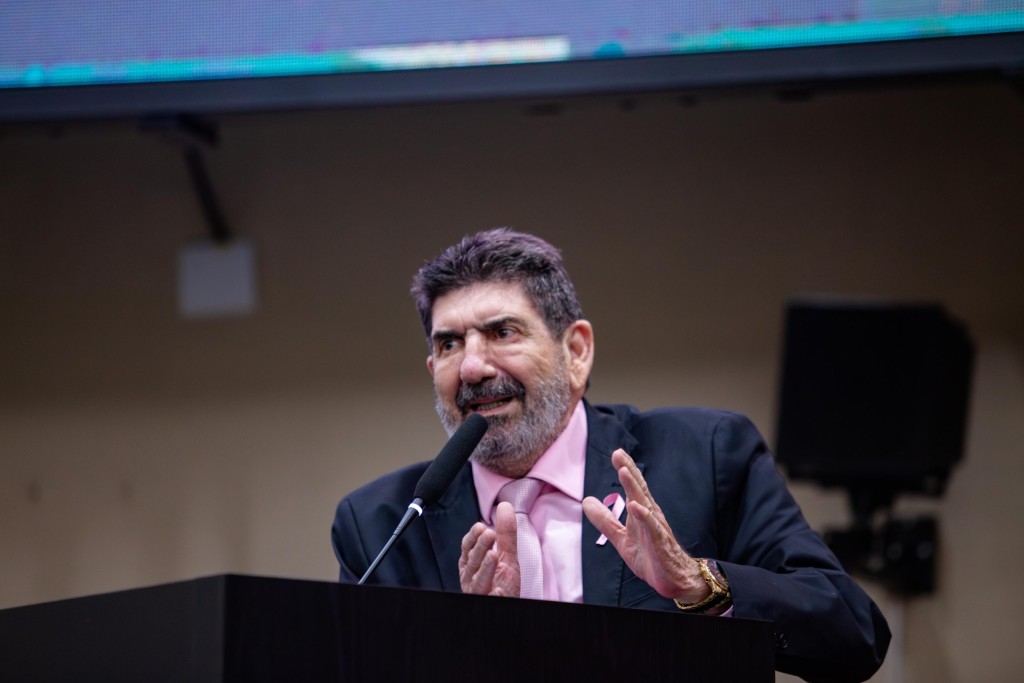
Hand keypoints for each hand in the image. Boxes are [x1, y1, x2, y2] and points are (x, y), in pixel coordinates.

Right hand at [458, 501, 520, 596]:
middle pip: (473, 562)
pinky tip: (499, 591)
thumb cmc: (502, 584)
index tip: (481, 526)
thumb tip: (505, 506)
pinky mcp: (489, 605)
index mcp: (472, 566)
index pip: (467, 549)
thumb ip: (505, 534)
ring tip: (493, 555)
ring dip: (485, 568)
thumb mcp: (506, 557)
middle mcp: (472, 579)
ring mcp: (480, 594)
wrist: (507, 607)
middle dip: (480, 547)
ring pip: (478, 582)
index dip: (473, 537)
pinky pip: (490, 601)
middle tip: (490, 534)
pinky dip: (494, 596)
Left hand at [582, 449, 707, 602]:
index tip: (617, 453)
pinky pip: (652, 527)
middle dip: (630, 470)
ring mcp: (656, 527)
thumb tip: (586, 502)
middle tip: (618, 453)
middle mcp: (650, 515)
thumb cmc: (650, 556)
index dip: (626, 469)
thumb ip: (605, 521)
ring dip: (634, 487)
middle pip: (639, 489)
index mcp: (642, 512)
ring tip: (624, 471)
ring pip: (645, 503)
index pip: (634, 487)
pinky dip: (644, 516)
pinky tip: (635, 506)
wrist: (673, 579)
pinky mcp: (660, 543)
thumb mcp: (621, 538)